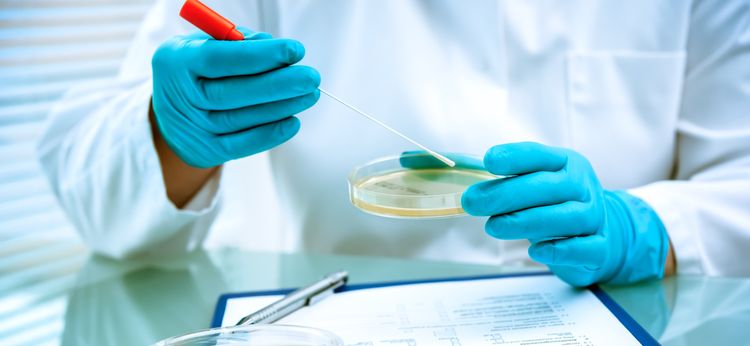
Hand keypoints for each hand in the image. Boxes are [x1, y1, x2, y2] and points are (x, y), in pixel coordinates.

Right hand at [151, 28, 319, 167]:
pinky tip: (293, 122)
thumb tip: (278, 52)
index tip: (295, 51)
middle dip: (278, 84)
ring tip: (309, 95)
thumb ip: (239, 43)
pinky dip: (269, 134)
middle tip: (311, 78)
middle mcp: (178, 96)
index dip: (260, 55)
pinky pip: (241, 145)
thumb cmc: (199, 68)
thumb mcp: (208, 44)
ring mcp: (191, 127)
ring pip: (241, 119)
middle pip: (232, 93)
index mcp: (175, 60)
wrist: (173, 110)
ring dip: (281, 107)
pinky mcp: (205, 151)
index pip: (219, 58)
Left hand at [462, 142, 669, 285]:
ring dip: (525, 221)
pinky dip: (559, 250)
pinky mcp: (599, 247)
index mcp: (566, 164)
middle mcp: (583, 187)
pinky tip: (535, 251)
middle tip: (473, 203)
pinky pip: (582, 248)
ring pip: (564, 217)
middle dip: (506, 194)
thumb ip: (510, 184)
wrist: (603, 234)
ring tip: (493, 227)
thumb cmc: (558, 206)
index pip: (539, 155)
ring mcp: (595, 217)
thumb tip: (474, 192)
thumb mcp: (539, 186)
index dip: (514, 157)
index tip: (488, 161)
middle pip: (547, 187)